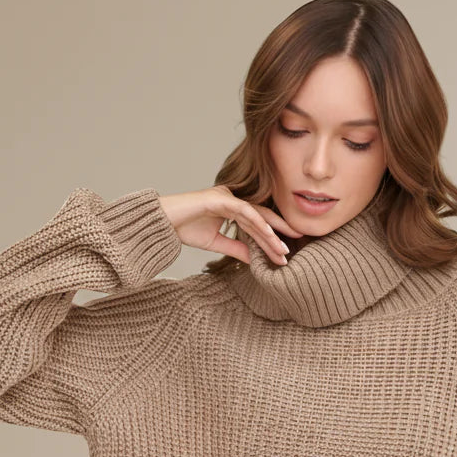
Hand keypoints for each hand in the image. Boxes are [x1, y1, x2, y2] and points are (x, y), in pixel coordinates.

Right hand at [158, 185, 302, 265]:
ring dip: (270, 233)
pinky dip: (257, 222)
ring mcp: (226, 197)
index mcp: (231, 208)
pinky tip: (269, 234)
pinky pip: (244, 210)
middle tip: (295, 246)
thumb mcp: (216, 243)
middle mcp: (231, 200)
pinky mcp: (219, 199)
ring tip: (283, 249)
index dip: (271, 238)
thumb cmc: (183, 229)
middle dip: (279, 232)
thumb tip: (256, 259)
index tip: (284, 254)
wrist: (161, 223)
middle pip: (262, 217)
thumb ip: (237, 248)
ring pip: (255, 215)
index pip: (257, 223)